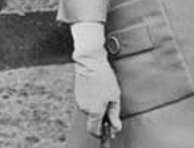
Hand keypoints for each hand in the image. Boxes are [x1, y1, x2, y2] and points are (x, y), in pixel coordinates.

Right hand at [71, 22, 121, 139]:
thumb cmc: (104, 78)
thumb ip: (114, 114)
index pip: (94, 131)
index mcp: (95, 112)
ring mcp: (80, 101)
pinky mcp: (78, 94)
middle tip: (110, 105)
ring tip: (104, 90)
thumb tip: (115, 129)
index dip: (101, 133)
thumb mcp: (114, 96)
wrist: (89, 61)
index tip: (108, 130)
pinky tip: (98, 87)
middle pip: (93, 119)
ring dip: (97, 105)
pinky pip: (87, 101)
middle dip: (101, 116)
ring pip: (90, 109)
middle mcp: (85, 109)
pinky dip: (92, 98)